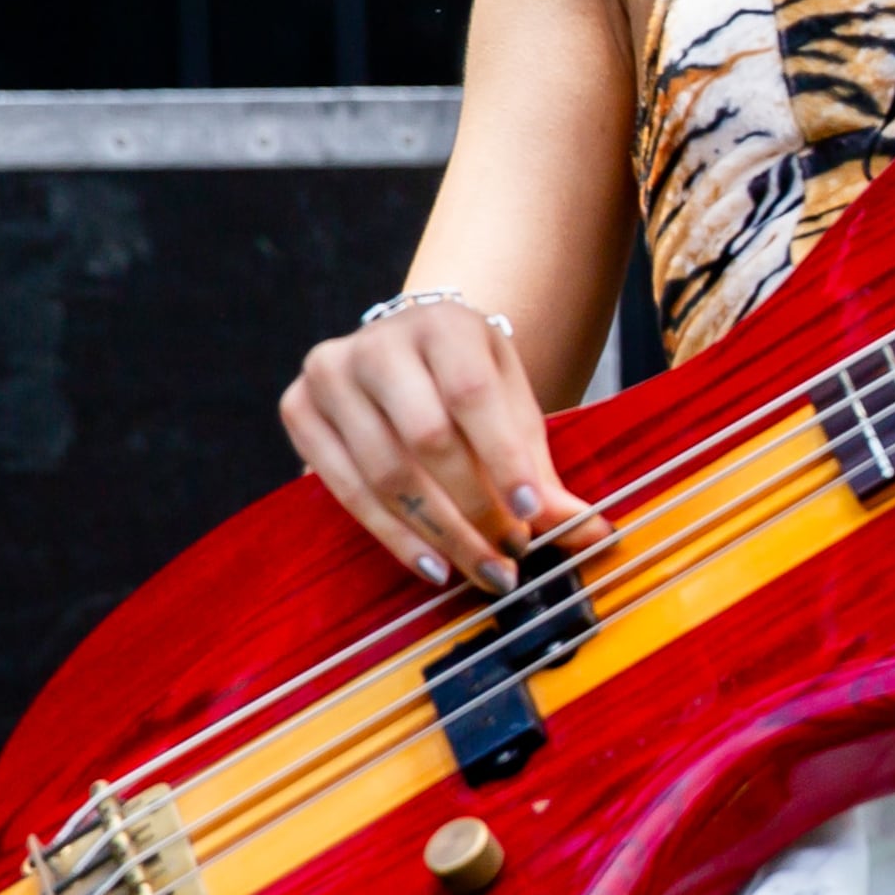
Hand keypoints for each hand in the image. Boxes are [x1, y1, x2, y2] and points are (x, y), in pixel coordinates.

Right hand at [279, 300, 593, 591]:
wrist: (410, 354)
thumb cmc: (470, 386)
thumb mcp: (514, 410)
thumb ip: (543, 471)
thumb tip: (594, 534)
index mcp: (444, 325)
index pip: (472, 395)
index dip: (502, 461)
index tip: (531, 517)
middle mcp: (378, 343)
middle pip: (426, 438)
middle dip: (473, 509)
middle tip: (510, 558)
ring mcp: (331, 375)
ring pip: (384, 472)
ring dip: (438, 533)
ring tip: (481, 570)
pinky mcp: (299, 411)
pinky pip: (346, 490)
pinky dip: (394, 536)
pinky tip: (433, 565)